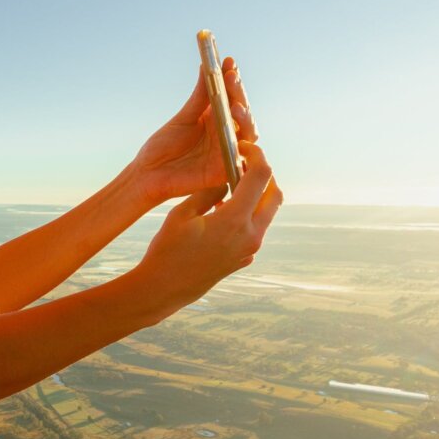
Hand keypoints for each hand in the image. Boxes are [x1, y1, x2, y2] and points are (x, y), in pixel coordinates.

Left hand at [127, 56, 258, 212]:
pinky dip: (246, 147)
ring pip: (248, 132)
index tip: (229, 61)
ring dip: (244, 117)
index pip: (230, 94)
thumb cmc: (163, 147)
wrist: (148, 175)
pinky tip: (241, 137)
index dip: (232, 78)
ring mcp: (228, 150)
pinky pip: (243, 159)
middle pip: (242, 110)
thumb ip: (199, 97)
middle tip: (232, 77)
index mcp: (214, 118)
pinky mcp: (226, 170)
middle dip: (238, 93)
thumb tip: (207, 66)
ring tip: (234, 106)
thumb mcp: (183, 119)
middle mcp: (225, 132)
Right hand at [133, 141, 281, 313]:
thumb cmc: (167, 250)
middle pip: (275, 195)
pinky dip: (247, 215)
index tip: (245, 148)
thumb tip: (224, 180)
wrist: (163, 289)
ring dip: (256, 196)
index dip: (256, 156)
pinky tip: (222, 213)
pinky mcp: (244, 259)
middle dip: (263, 175)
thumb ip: (208, 192)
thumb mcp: (182, 214)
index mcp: (234, 220)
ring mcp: (249, 250)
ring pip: (267, 213)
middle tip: (243, 166)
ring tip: (229, 188)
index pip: (261, 177)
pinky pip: (255, 230)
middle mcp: (250, 236)